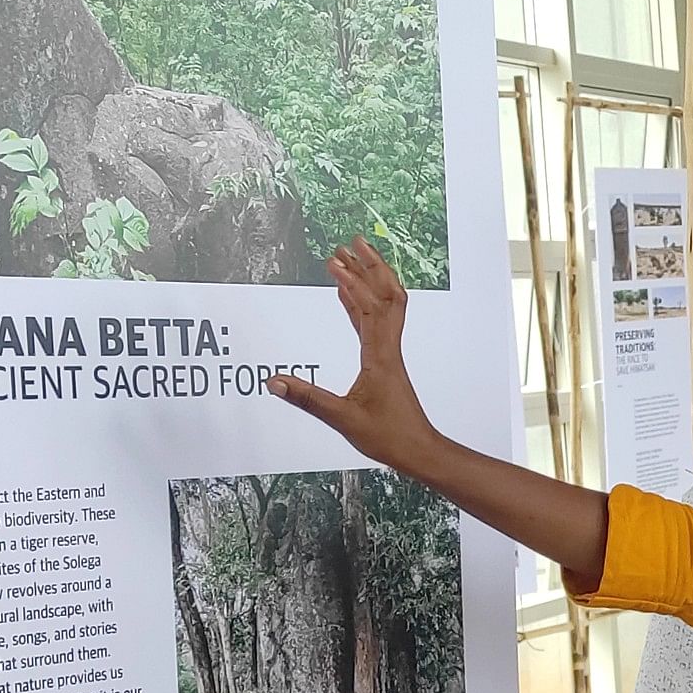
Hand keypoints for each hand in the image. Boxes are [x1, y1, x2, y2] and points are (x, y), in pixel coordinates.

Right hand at [270, 239, 436, 466]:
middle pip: (385, 296)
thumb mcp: (343, 419)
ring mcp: (389, 353)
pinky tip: (346, 296)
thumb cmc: (388, 436)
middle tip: (351, 242)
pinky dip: (361, 304)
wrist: (419, 449)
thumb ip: (307, 400)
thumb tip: (274, 382)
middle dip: (369, 267)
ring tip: (351, 257)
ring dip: (370, 279)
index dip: (352, 283)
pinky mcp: (385, 361)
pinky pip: (375, 323)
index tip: (334, 262)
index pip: (368, 309)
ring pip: (385, 306)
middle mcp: (388, 348)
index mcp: (380, 356)